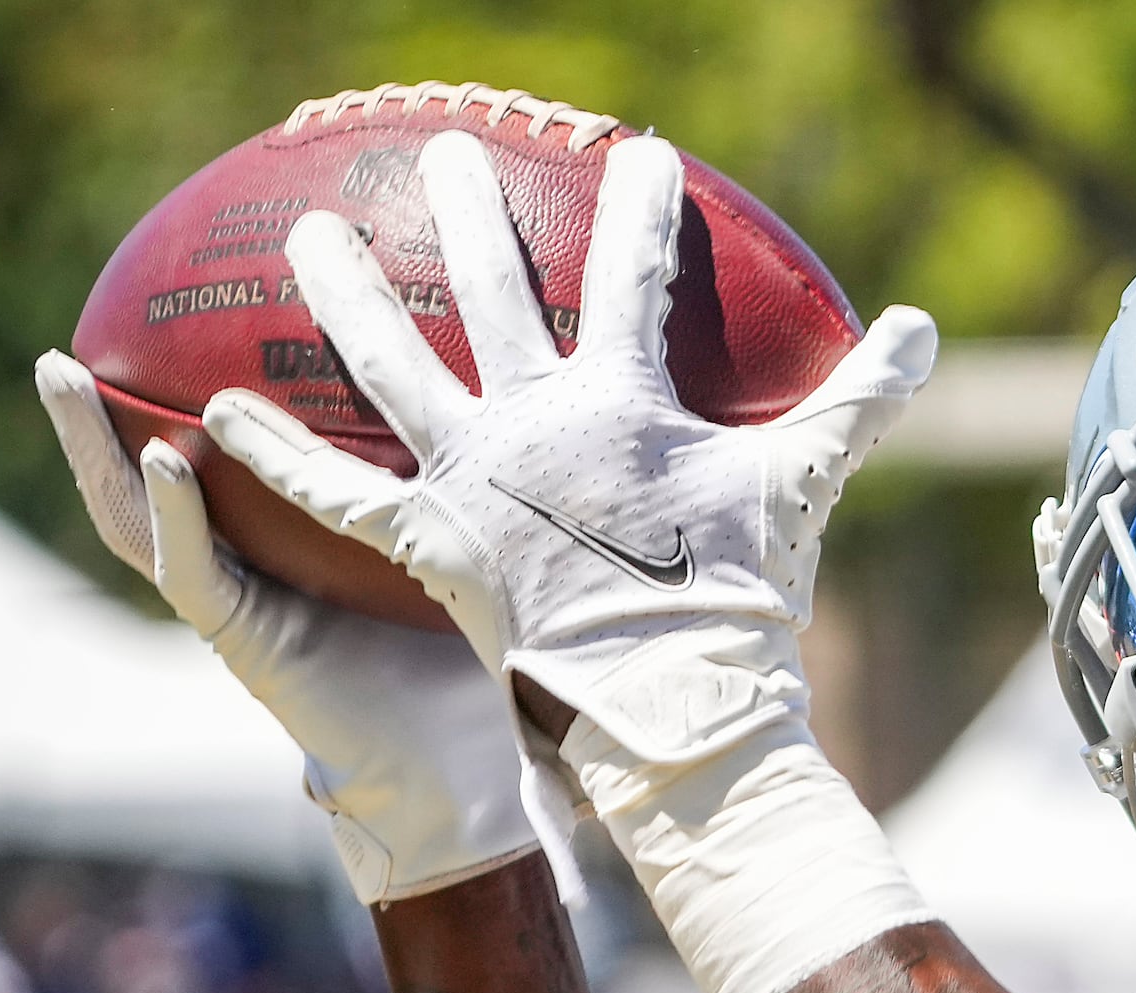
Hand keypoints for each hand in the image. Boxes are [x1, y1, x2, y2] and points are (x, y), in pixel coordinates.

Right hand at [33, 350, 535, 902]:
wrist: (475, 767)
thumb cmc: (495, 657)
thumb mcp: (484, 545)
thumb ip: (492, 474)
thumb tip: (567, 382)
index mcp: (306, 536)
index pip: (239, 453)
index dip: (203, 395)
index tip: (167, 333)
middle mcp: (262, 561)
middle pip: (168, 468)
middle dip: (110, 407)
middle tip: (73, 333)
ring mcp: (245, 601)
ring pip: (144, 511)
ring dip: (95, 447)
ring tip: (58, 373)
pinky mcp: (243, 645)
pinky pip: (191, 572)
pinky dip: (174, 518)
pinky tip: (167, 459)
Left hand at [202, 129, 935, 772]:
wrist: (672, 697)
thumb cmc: (738, 599)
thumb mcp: (803, 488)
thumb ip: (858, 404)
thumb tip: (924, 328)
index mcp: (623, 401)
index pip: (633, 280)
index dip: (641, 213)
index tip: (641, 156)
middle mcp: (536, 420)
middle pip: (493, 289)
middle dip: (476, 210)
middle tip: (454, 151)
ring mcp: (476, 475)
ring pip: (391, 363)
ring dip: (345, 292)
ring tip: (308, 231)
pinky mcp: (428, 541)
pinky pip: (334, 495)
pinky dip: (275, 455)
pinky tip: (211, 416)